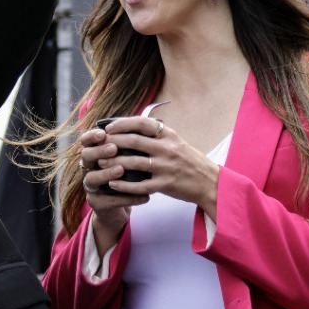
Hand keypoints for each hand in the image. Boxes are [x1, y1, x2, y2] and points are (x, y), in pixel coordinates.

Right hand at [75, 123, 145, 253]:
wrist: (120, 204)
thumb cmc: (127, 175)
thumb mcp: (127, 157)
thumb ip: (131, 143)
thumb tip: (150, 122)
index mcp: (95, 154)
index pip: (86, 140)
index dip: (92, 136)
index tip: (103, 132)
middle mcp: (89, 169)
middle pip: (86, 156)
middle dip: (99, 151)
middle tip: (113, 148)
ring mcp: (91, 187)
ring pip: (93, 178)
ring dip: (107, 173)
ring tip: (121, 170)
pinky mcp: (97, 203)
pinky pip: (110, 200)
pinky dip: (128, 197)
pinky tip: (145, 196)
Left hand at [88, 116, 219, 216]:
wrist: (209, 182)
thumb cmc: (188, 161)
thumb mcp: (175, 142)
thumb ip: (156, 135)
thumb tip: (130, 127)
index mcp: (169, 135)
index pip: (142, 123)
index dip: (122, 124)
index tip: (108, 128)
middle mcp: (167, 148)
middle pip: (134, 141)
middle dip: (113, 142)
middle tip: (99, 146)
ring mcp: (166, 167)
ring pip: (134, 162)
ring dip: (114, 163)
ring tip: (101, 163)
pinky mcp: (166, 184)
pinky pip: (140, 185)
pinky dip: (124, 185)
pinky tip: (112, 184)